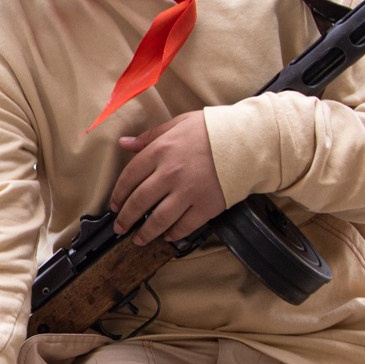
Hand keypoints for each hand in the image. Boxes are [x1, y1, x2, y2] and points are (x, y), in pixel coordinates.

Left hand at [109, 110, 225, 245]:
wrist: (249, 140)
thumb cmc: (213, 130)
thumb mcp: (178, 124)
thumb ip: (150, 136)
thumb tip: (124, 143)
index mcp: (160, 152)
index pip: (129, 177)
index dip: (118, 195)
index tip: (115, 205)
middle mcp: (170, 174)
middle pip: (139, 202)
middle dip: (126, 219)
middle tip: (120, 228)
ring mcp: (188, 192)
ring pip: (158, 219)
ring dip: (145, 233)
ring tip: (138, 239)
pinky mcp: (206, 206)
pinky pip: (185, 226)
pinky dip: (174, 234)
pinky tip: (168, 236)